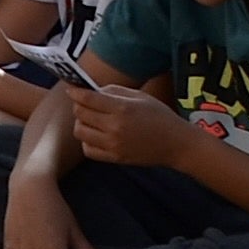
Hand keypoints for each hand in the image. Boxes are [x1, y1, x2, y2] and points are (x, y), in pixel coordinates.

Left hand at [63, 80, 187, 172]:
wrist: (177, 144)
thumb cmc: (160, 116)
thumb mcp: (139, 96)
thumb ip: (113, 91)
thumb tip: (92, 89)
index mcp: (122, 108)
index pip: (87, 98)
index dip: (75, 92)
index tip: (71, 90)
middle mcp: (115, 127)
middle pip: (80, 114)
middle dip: (79, 106)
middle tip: (86, 104)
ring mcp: (113, 144)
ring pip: (80, 131)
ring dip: (82, 123)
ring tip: (92, 120)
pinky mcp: (115, 158)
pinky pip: (88, 149)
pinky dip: (87, 141)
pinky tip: (97, 135)